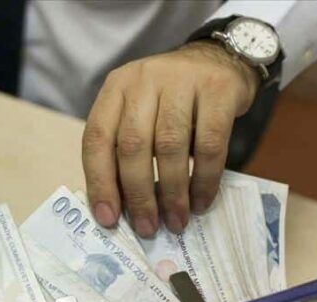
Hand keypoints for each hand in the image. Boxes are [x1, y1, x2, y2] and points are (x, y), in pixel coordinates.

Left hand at [82, 40, 259, 236]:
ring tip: (176, 221)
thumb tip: (118, 208)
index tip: (108, 218)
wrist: (219, 59)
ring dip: (172, 192)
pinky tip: (200, 201)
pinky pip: (209, 144)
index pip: (97, 138)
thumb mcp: (139, 111)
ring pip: (170, 146)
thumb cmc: (171, 99)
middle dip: (138, 193)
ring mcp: (181, 80)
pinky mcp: (218, 89)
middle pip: (132, 145)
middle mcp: (143, 80)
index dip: (100, 182)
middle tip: (146, 227)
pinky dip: (204, 179)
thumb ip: (124, 148)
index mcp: (115, 88)